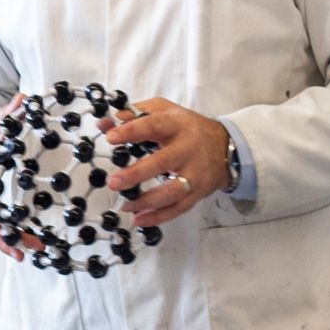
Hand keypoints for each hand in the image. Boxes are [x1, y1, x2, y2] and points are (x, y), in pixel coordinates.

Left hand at [103, 98, 231, 229]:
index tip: (111, 137)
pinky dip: (159, 216)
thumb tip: (103, 123)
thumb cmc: (186, 127)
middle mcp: (187, 149)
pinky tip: (139, 219)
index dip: (132, 131)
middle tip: (113, 182)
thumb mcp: (163, 110)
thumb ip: (133, 114)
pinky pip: (179, 208)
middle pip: (163, 162)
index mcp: (176, 125)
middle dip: (137, 174)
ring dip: (147, 201)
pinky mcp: (199, 192)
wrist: (226, 146)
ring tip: (125, 205)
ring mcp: (195, 173)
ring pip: (173, 191)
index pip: (153, 126)